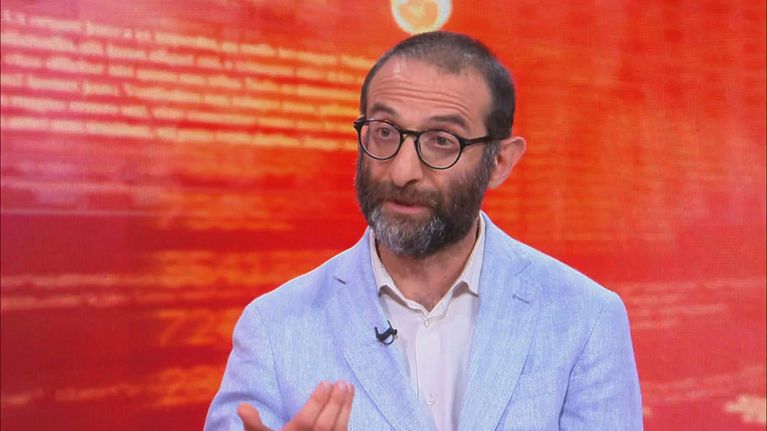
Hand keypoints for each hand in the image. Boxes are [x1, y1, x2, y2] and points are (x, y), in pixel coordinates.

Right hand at [237, 381, 354, 430]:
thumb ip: (252, 424)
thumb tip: (242, 406)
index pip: (306, 421)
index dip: (316, 402)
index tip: (325, 382)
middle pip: (325, 425)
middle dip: (335, 403)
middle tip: (342, 383)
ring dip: (345, 409)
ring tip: (349, 389)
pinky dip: (347, 422)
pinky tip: (348, 407)